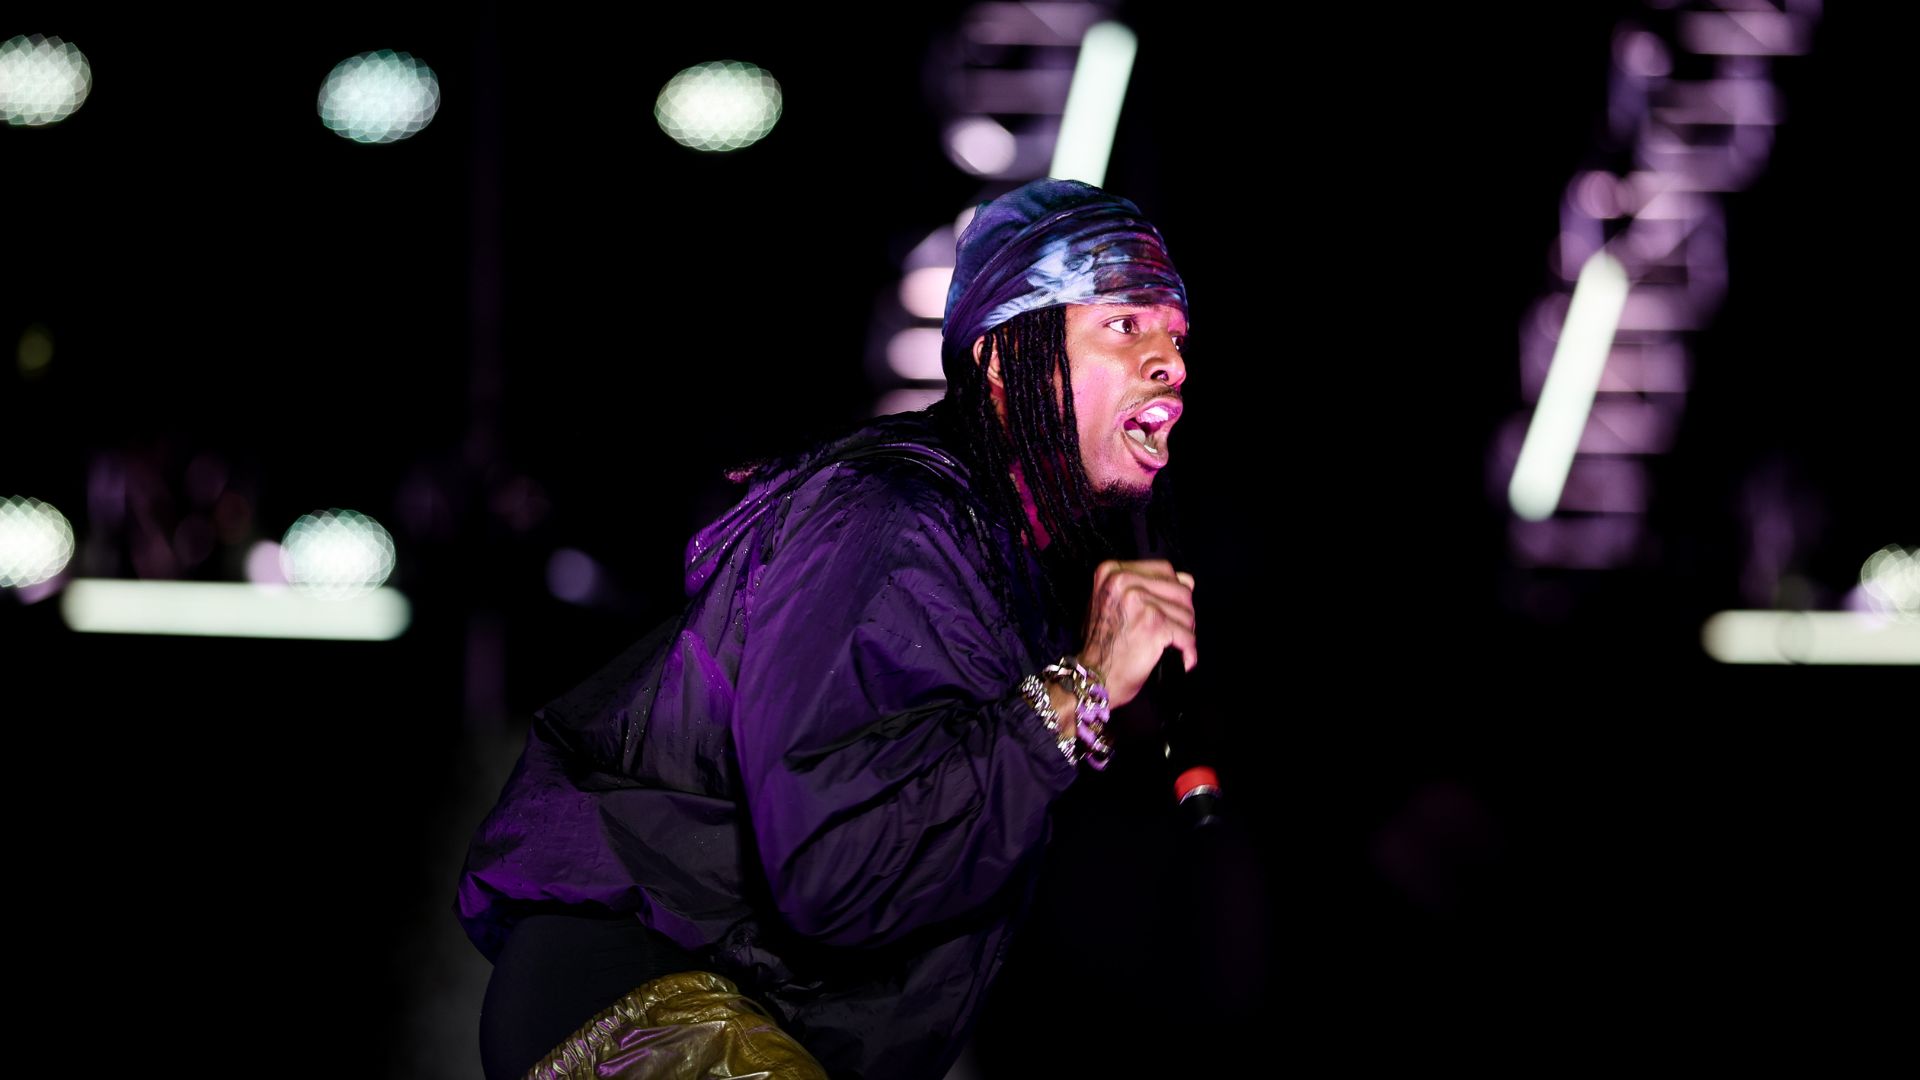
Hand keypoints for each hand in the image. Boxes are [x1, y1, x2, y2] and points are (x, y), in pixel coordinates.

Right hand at [1074, 559, 1195, 708]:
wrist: (1091, 676)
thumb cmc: (1101, 645)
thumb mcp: (1110, 602)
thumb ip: (1140, 586)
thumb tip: (1186, 581)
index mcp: (1112, 571)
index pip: (1164, 570)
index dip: (1173, 592)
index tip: (1169, 610)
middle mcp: (1124, 581)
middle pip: (1180, 589)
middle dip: (1183, 613)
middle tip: (1175, 631)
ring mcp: (1139, 601)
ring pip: (1187, 612)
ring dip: (1186, 632)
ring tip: (1175, 645)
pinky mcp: (1154, 623)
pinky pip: (1187, 634)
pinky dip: (1189, 651)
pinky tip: (1183, 659)